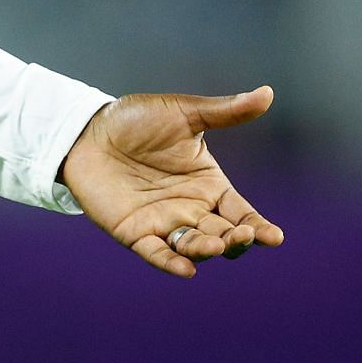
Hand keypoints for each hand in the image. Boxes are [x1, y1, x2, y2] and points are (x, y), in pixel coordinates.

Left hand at [59, 86, 284, 277]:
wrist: (86, 129)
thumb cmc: (136, 120)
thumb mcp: (183, 113)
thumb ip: (225, 111)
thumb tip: (268, 92)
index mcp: (209, 186)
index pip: (242, 214)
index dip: (259, 227)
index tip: (274, 237)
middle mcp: (191, 210)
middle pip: (223, 235)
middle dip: (235, 239)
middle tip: (242, 235)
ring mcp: (163, 223)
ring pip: (193, 247)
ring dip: (206, 250)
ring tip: (214, 245)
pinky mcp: (135, 232)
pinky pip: (157, 253)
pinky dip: (171, 263)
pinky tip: (186, 270)